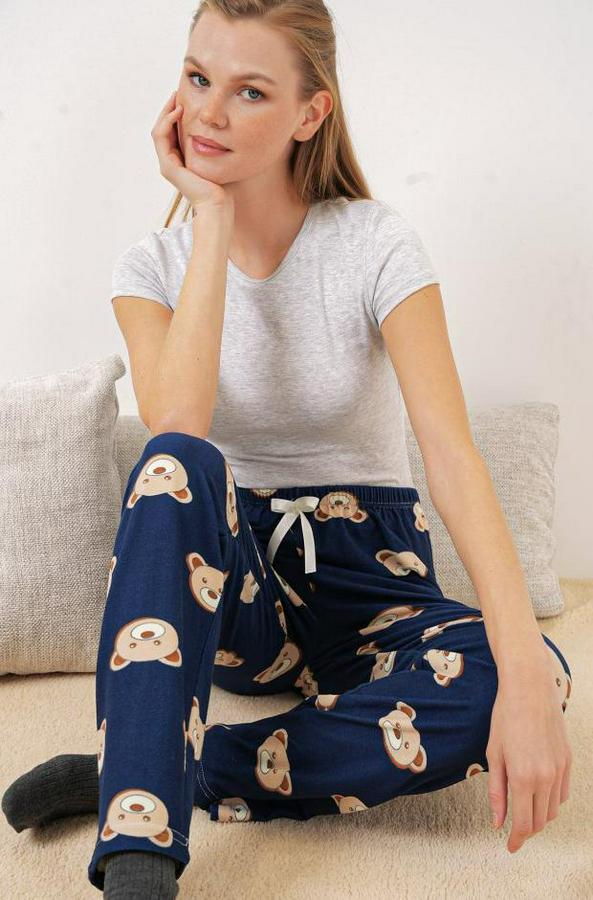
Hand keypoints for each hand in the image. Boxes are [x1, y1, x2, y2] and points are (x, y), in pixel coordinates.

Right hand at [151, 90, 232, 213]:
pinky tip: (178, 110)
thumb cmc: (223, 185)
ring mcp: (167, 165)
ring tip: (176, 97)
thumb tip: (222, 125)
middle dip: (169, 108)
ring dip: (166, 111)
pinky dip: (167, 121)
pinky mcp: (168, 167)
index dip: (176, 113)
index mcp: (181, 160)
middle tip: (178, 91)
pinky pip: (161, 137)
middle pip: (164, 129)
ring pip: (159, 130)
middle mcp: (171, 162)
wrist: (219, 204)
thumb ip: (214, 143)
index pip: (173, 131)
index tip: (186, 97)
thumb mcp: (218, 157)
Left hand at [486, 654, 571, 852]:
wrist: (529, 690)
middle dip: (527, 830)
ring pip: (553, 810)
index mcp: (523, 778)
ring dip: (540, 817)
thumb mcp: (494, 754)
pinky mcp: (568, 761)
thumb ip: (497, 792)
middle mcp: (546, 778)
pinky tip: (539, 794)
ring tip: (524, 811)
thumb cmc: (505, 718)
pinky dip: (552, 801)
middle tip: (513, 829)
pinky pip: (563, 793)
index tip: (509, 847)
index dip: (516, 840)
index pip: (523, 824)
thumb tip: (497, 821)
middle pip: (541, 822)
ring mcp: (560, 770)